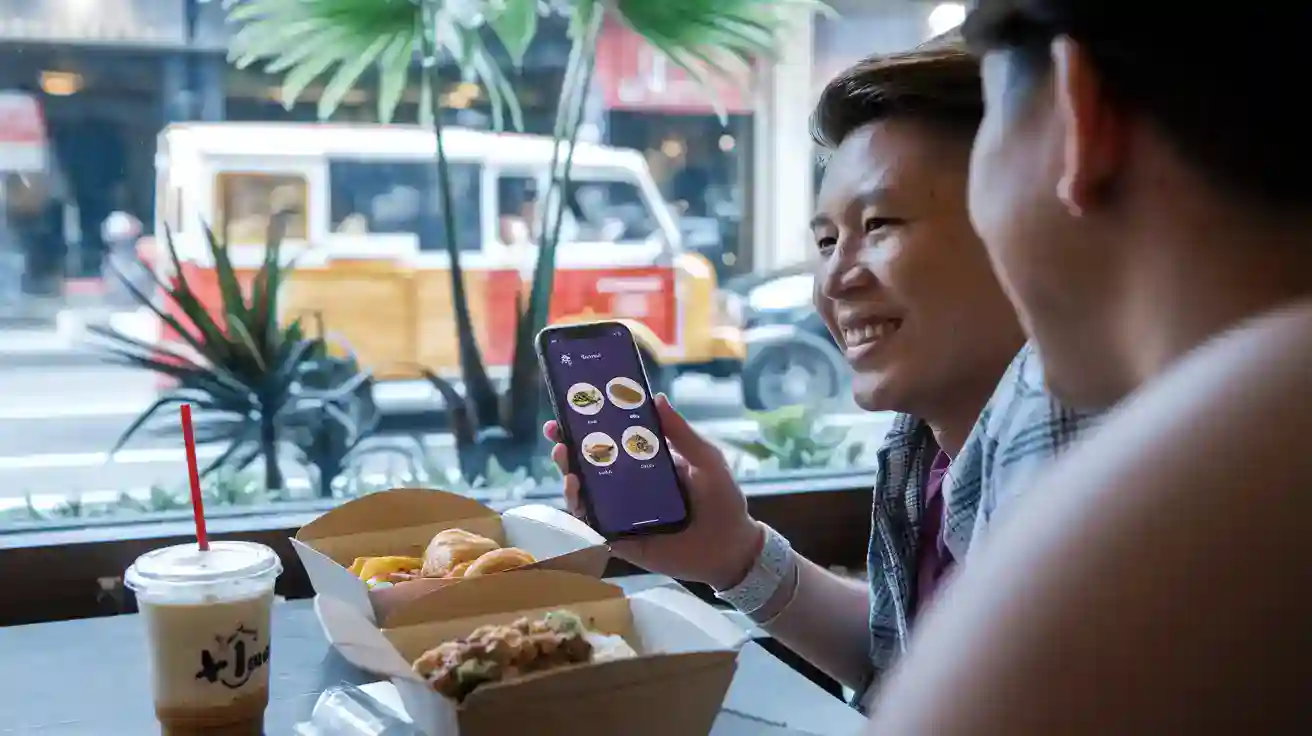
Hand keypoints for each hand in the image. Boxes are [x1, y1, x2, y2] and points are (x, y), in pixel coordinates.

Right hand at [543, 394, 763, 589]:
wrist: (732, 548)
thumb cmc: (723, 500)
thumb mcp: (706, 460)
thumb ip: (682, 434)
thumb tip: (657, 398)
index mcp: (646, 463)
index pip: (611, 440)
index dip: (589, 425)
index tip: (571, 408)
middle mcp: (628, 486)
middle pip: (589, 465)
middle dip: (568, 447)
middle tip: (556, 431)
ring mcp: (622, 513)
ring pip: (585, 493)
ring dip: (569, 475)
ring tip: (565, 460)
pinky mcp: (621, 539)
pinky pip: (593, 524)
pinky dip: (581, 508)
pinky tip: (578, 493)